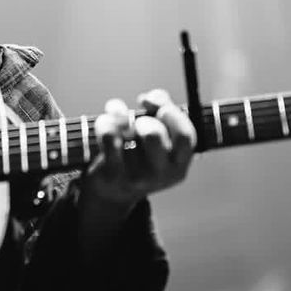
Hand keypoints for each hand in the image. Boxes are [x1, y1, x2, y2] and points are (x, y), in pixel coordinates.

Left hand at [84, 89, 195, 210]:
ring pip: (126, 132)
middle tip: (139, 123)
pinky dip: (105, 122)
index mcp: (179, 163)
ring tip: (119, 120)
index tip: (157, 106)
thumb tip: (151, 98)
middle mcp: (161, 173)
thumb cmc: (140, 154)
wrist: (113, 192)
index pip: (185, 135)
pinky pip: (108, 137)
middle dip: (143, 119)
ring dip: (121, 117)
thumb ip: (162, 109)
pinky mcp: (112, 175)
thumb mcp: (160, 137)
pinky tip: (105, 123)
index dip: (171, 113)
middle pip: (154, 134)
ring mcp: (136, 176)